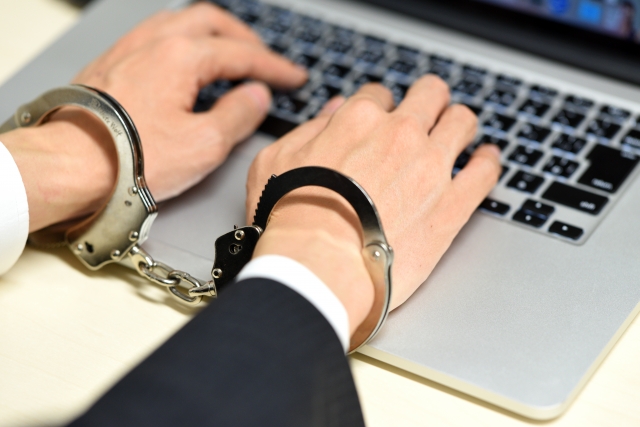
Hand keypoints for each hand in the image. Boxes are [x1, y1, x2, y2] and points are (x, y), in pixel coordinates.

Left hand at [2, 3, 305, 230]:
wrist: (70, 164)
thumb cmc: (129, 158)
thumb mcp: (204, 144)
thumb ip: (238, 115)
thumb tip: (256, 96)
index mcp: (181, 56)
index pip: (241, 54)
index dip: (274, 67)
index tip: (294, 78)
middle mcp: (154, 42)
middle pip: (212, 22)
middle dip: (245, 39)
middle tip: (264, 60)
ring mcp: (130, 49)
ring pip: (181, 22)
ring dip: (213, 34)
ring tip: (229, 53)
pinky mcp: (113, 64)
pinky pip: (156, 36)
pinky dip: (184, 42)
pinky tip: (185, 63)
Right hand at [246, 77, 500, 334]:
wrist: (318, 269)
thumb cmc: (291, 220)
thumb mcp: (276, 160)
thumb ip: (311, 128)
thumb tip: (335, 110)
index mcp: (358, 120)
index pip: (379, 95)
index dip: (381, 106)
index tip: (382, 119)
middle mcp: (400, 135)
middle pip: (430, 95)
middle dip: (428, 99)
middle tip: (427, 112)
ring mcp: (432, 169)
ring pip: (462, 122)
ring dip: (459, 123)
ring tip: (458, 132)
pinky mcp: (452, 207)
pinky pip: (485, 172)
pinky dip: (488, 161)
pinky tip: (486, 159)